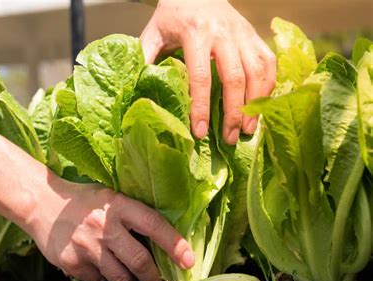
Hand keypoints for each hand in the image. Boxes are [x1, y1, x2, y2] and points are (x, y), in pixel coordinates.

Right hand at [25, 177, 194, 280]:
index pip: (154, 225)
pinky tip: (105, 273)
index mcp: (118, 205)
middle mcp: (104, 226)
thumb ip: (131, 215)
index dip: (174, 244)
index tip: (189, 260)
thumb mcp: (109, 196)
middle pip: (139, 261)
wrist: (41, 202)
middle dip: (154, 279)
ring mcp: (87, 246)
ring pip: (120, 278)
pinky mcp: (72, 262)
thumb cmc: (83, 199)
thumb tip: (160, 242)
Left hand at [141, 0, 275, 143]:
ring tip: (248, 130)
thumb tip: (137, 89)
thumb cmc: (173, 14)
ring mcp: (242, 33)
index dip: (201, 107)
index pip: (201, 77)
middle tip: (230, 139)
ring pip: (256, 72)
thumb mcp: (153, 33)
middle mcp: (223, 33)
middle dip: (233, 112)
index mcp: (195, 34)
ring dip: (254, 104)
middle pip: (234, 78)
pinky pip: (269, 62)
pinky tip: (260, 105)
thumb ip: (145, 58)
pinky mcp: (254, 35)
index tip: (200, 132)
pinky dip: (268, 86)